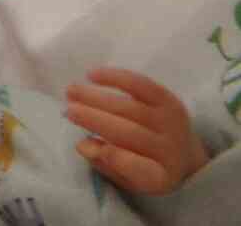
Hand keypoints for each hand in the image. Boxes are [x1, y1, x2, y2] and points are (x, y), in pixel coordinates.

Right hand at [66, 67, 207, 194]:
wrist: (187, 158)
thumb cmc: (146, 169)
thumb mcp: (127, 179)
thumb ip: (105, 165)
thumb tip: (83, 145)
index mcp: (160, 177)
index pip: (139, 168)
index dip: (112, 156)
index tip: (84, 145)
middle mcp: (171, 150)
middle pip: (130, 133)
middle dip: (95, 119)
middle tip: (68, 111)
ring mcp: (172, 124)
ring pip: (130, 108)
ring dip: (96, 97)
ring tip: (71, 91)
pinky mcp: (170, 101)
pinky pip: (142, 85)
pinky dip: (116, 77)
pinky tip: (92, 75)